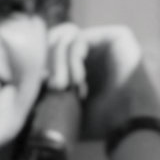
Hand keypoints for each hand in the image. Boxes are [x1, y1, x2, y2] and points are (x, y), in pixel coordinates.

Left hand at [46, 23, 159, 140]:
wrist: (128, 124)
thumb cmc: (102, 123)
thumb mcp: (69, 107)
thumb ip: (52, 93)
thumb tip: (31, 84)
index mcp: (85, 65)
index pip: (55, 50)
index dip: (44, 65)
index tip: (42, 87)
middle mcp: (96, 51)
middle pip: (58, 41)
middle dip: (50, 64)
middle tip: (54, 87)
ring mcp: (106, 42)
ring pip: (67, 40)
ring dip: (60, 63)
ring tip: (63, 86)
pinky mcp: (117, 35)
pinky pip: (81, 39)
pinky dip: (73, 59)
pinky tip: (79, 80)